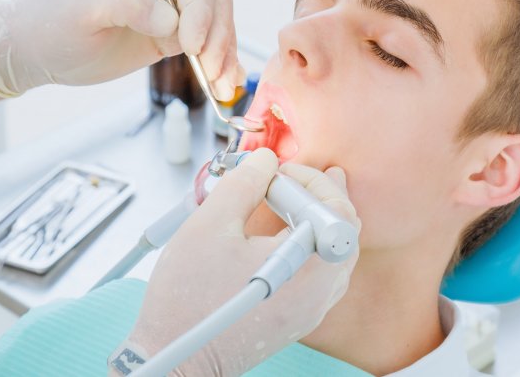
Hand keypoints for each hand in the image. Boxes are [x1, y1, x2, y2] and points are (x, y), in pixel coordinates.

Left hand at [0, 0, 242, 97]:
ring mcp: (169, 10)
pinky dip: (219, 64)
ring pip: (216, 25)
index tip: (191, 44)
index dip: (200, 8)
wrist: (37, 51)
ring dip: (225, 54)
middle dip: (219, 34)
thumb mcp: (83, 7)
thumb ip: (128, 4)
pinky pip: (206, 46)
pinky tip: (223, 84)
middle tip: (211, 68)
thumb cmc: (51, 22)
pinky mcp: (170, 37)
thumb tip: (172, 20)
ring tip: (222, 86)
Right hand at [127, 149, 359, 376]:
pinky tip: (279, 232)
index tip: (278, 173)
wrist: (177, 358)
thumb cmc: (189, 302)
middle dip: (317, 195)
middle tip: (288, 178)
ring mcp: (312, 310)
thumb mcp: (210, 225)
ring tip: (285, 198)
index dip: (310, 180)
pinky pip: (319, 273)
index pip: (337, 209)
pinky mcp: (299, 318)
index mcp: (308, 267)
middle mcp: (320, 293)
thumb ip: (244, 184)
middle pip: (343, 230)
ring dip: (312, 219)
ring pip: (333, 252)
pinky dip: (305, 245)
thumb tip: (265, 161)